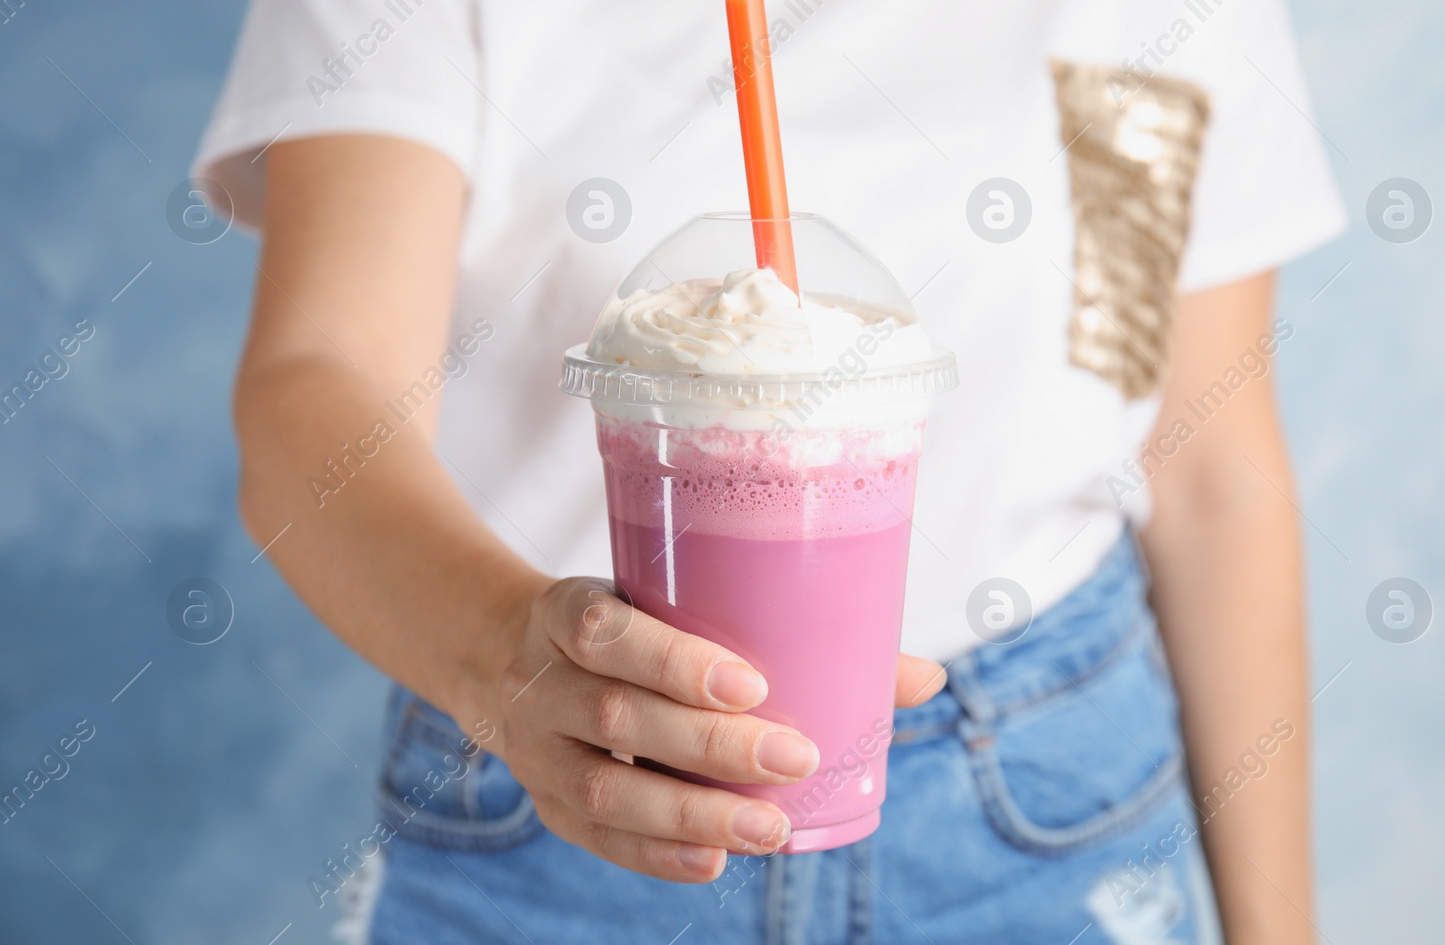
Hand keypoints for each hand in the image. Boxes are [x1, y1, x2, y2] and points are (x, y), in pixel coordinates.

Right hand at [491, 576, 946, 882]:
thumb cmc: (630, 621)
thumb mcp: (672, 599)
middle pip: (616, 718)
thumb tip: (925, 679)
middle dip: (709, 746)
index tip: (752, 683)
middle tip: (794, 758)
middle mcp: (540, 682)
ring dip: (692, 814)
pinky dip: (656, 855)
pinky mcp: (546, 803)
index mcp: (566, 612)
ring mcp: (536, 750)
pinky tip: (714, 860)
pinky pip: (596, 839)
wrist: (505, 655)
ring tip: (771, 830)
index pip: (608, 632)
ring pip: (605, 789)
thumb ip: (786, 629)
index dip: (673, 660)